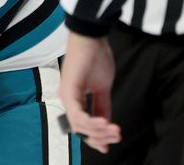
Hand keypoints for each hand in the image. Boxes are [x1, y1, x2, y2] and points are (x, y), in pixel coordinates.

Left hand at [59, 32, 121, 152]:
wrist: (92, 39)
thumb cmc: (96, 59)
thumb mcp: (103, 88)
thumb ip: (103, 106)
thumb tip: (107, 124)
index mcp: (75, 99)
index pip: (83, 126)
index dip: (96, 137)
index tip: (110, 145)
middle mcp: (68, 99)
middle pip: (80, 129)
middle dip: (99, 137)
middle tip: (116, 137)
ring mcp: (67, 95)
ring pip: (80, 124)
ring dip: (99, 130)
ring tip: (114, 129)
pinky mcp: (69, 90)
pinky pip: (77, 114)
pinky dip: (91, 122)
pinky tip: (104, 123)